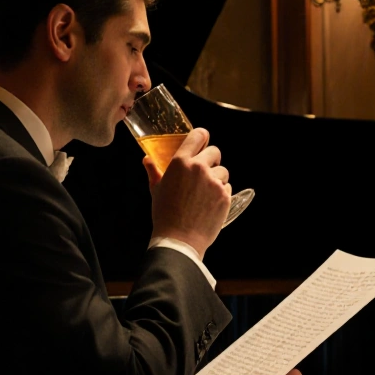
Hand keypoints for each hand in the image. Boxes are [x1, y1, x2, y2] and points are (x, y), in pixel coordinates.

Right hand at [145, 128, 230, 258]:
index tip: (202, 142)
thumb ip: (153, 171)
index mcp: (181, 162)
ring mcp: (214, 182)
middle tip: (204, 172)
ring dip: (217, 178)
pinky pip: (227, 187)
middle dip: (211, 160)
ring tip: (204, 193)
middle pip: (214, 151)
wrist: (179, 239)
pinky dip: (221, 193)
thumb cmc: (165, 214)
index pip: (199, 135)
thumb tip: (146, 159)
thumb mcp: (157, 189)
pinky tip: (209, 203)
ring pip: (223, 171)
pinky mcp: (225, 195)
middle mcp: (199, 168)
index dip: (202, 137)